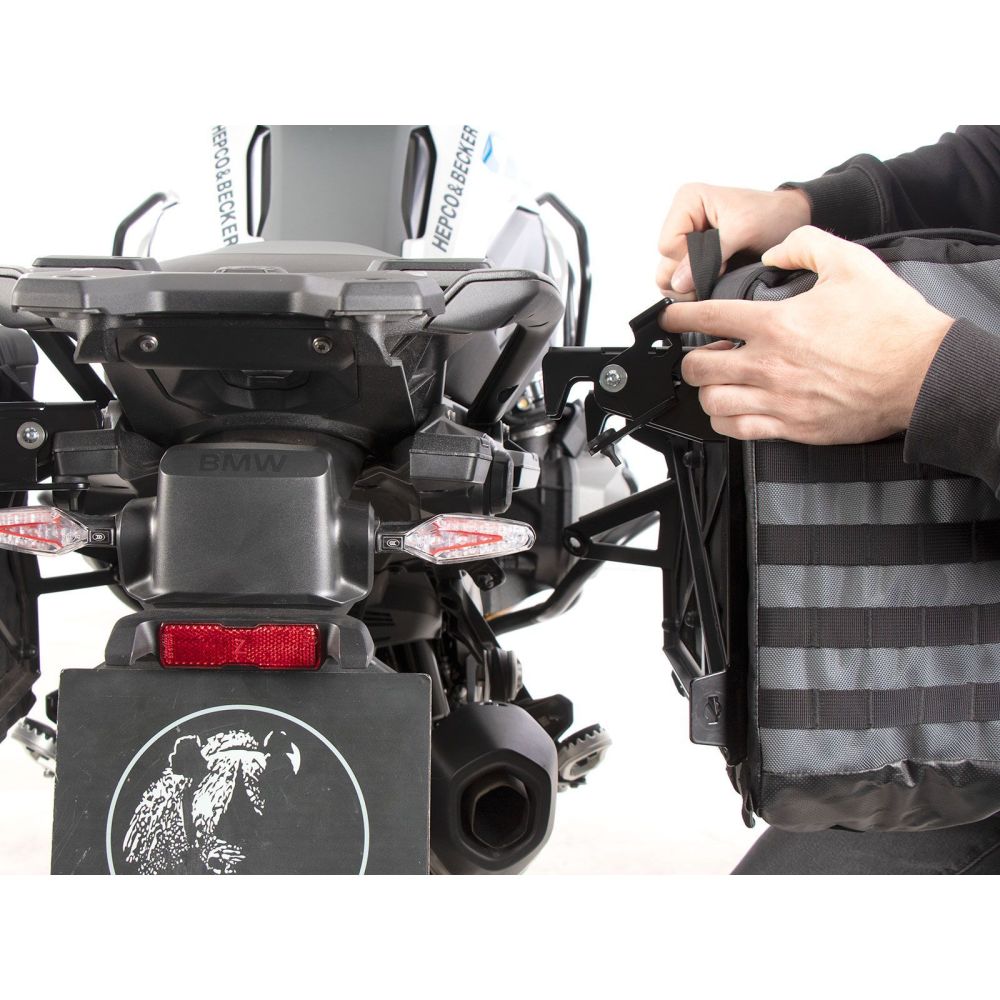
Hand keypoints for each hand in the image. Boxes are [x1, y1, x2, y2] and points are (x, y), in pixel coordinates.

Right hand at [656, 184, 810, 294]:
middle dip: (691, 275)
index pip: (667, 246)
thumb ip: (707, 257)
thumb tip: (677, 283)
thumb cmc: (771, 216)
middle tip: (721, 270)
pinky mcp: (694, 259)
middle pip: (665, 264)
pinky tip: (720, 278)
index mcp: (687, 202)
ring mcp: (687, 242)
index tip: (718, 260)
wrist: (792, 221)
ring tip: (722, 274)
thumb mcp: (741, 231)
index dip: (688, 260)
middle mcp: (681, 221)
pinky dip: (700, 286)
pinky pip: (684, 283)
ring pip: (671, 278)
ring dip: (695, 284)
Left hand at [660, 226, 954, 443]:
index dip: (678, 316)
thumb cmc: (892, 325)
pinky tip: (730, 410)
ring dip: (707, 391)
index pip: (706, 318)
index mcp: (776, 323)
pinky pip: (736, 430)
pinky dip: (724, 421)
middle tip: (698, 353)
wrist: (923, 373)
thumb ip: (805, 245)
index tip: (670, 318)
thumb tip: (774, 252)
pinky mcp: (791, 427)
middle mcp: (769, 364)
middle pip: (697, 367)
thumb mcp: (851, 262)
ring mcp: (778, 399)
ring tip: (717, 382)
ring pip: (712, 402)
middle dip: (689, 359)